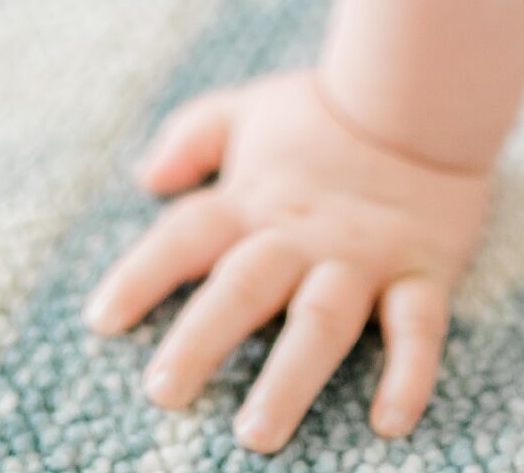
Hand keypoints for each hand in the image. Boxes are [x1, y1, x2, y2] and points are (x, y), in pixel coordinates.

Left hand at [82, 67, 490, 453]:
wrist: (420, 89)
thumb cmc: (325, 112)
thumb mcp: (249, 111)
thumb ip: (193, 138)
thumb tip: (145, 177)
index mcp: (254, 201)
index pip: (187, 236)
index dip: (142, 275)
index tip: (102, 322)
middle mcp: (301, 236)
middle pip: (244, 287)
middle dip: (202, 339)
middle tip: (164, 394)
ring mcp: (361, 258)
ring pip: (320, 322)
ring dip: (289, 378)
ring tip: (258, 433)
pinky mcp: (420, 271)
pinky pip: (417, 327)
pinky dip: (408, 373)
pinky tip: (391, 422)